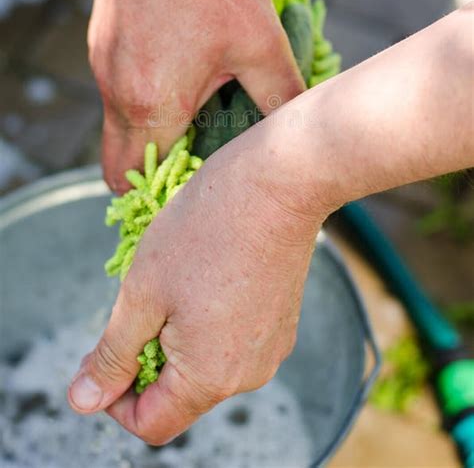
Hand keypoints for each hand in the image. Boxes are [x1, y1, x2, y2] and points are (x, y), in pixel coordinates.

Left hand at [68, 118, 327, 443]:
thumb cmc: (205, 230)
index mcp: (211, 377)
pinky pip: (233, 338)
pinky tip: (205, 271)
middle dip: (148, 356)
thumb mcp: (142, 292)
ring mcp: (271, 346)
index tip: (105, 349)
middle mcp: (249, 374)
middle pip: (180, 393)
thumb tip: (85, 401)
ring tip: (177, 278)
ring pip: (206, 363)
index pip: (151, 423)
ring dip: (178, 334)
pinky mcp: (281, 320)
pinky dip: (209, 319)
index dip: (115, 396)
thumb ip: (113, 355)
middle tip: (142, 298)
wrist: (279, 182)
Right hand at [89, 0, 303, 192]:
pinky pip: (118, 89)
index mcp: (149, 103)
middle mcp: (113, 91)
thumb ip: (282, 97)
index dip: (170, 190)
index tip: (203, 182)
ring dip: (155, 128)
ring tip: (202, 105)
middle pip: (121, 162)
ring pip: (120, 124)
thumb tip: (301, 131)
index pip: (140, 179)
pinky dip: (146, 97)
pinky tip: (183, 64)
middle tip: (202, 153)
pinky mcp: (101, 39)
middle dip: (157, 170)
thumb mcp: (260, 42)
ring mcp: (101, 63)